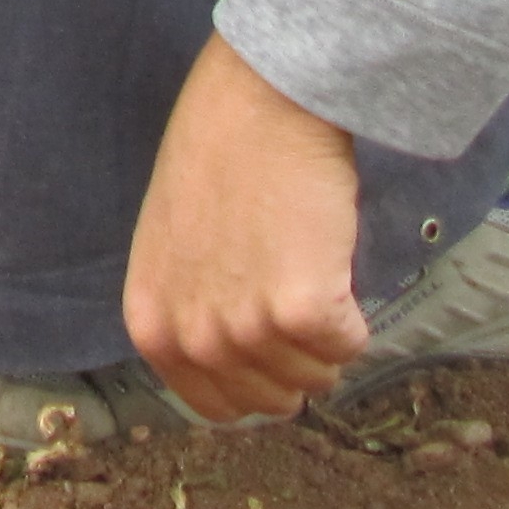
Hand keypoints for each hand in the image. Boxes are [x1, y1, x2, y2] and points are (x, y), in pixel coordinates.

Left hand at [122, 36, 368, 423]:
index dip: (256, 380)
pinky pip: (351, 345)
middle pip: (272, 399)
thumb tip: (235, 360)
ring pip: (317, 375)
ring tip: (309, 263)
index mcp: (153, 326)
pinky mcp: (302, 313)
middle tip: (297, 291)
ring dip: (327, 332)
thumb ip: (192, 308)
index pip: (215, 406)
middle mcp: (193, 337)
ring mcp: (245, 328)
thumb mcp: (174, 247)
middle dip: (296, 357)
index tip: (273, 345)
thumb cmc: (219, 157)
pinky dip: (356, 313)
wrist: (259, 102)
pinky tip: (331, 258)